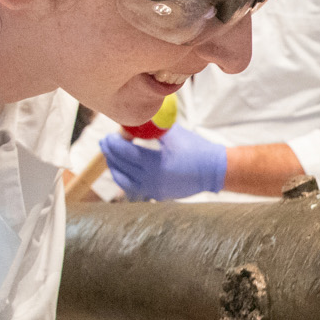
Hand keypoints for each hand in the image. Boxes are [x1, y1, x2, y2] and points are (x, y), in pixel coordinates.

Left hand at [100, 125, 227, 200]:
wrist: (214, 170)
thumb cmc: (195, 148)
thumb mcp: (172, 133)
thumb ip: (150, 127)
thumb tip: (127, 124)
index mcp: (156, 163)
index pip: (126, 153)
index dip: (114, 143)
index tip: (108, 135)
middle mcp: (152, 180)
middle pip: (121, 167)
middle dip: (110, 154)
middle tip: (105, 142)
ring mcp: (154, 190)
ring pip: (124, 181)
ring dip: (115, 167)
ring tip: (110, 156)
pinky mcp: (157, 195)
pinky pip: (133, 188)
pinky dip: (125, 178)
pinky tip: (122, 168)